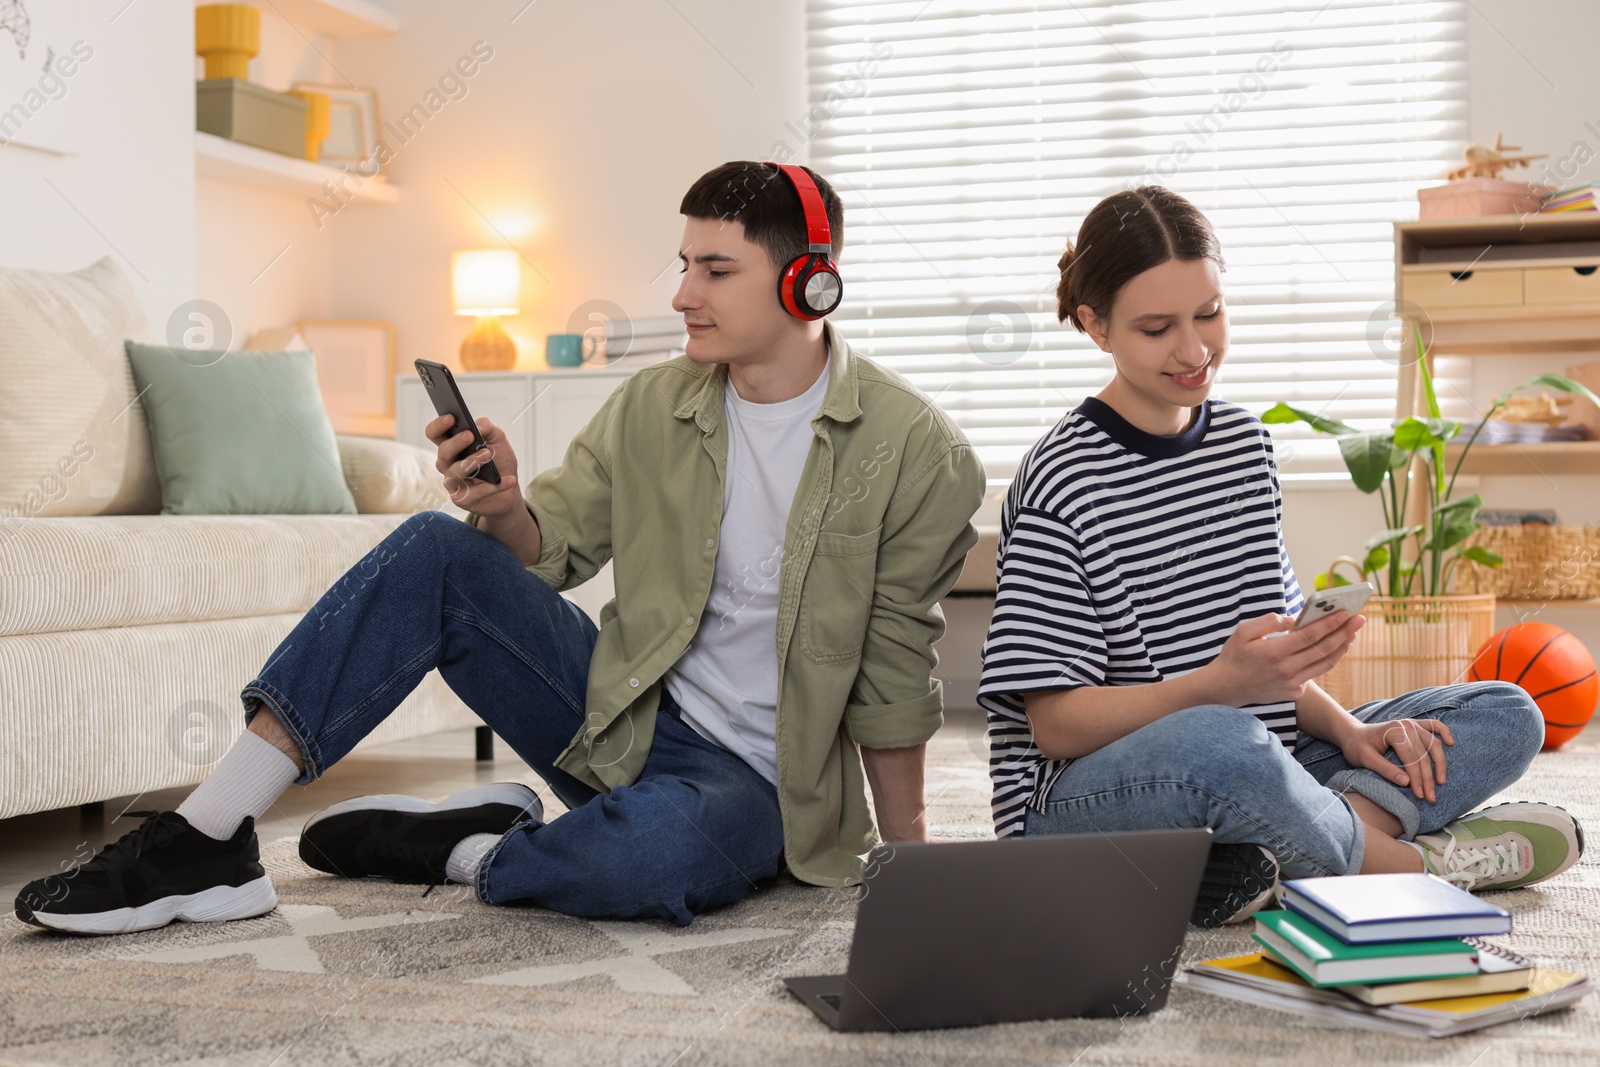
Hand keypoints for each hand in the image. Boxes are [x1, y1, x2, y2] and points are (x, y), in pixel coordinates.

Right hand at [424, 412, 522, 517]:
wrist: (510, 490)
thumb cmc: (499, 461)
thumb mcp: (498, 440)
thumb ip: (488, 428)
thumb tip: (478, 426)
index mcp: (451, 446)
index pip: (435, 434)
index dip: (439, 426)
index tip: (451, 417)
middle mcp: (447, 464)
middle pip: (443, 452)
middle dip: (455, 443)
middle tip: (470, 435)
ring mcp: (453, 483)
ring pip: (455, 472)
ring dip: (472, 462)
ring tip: (488, 455)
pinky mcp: (462, 500)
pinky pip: (476, 492)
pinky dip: (494, 486)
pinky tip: (509, 479)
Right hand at [1205, 610, 1364, 705]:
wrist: (1225, 688)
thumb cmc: (1234, 655)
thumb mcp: (1244, 631)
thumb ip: (1269, 621)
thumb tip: (1294, 620)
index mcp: (1274, 652)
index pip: (1310, 636)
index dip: (1330, 623)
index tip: (1345, 612)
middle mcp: (1286, 670)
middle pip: (1324, 649)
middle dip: (1344, 632)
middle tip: (1359, 620)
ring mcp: (1292, 684)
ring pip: (1325, 664)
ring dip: (1342, 648)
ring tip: (1352, 634)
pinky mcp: (1294, 693)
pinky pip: (1313, 674)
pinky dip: (1324, 661)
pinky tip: (1331, 649)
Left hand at [1338, 717, 1453, 801]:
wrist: (1353, 734)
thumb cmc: (1357, 747)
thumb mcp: (1365, 759)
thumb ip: (1385, 770)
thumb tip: (1407, 782)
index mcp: (1394, 731)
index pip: (1411, 758)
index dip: (1417, 778)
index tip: (1420, 795)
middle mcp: (1406, 725)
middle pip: (1424, 754)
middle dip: (1428, 778)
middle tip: (1431, 797)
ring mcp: (1412, 723)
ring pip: (1433, 744)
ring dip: (1440, 764)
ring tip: (1441, 782)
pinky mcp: (1415, 725)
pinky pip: (1434, 725)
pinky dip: (1444, 732)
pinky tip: (1451, 743)